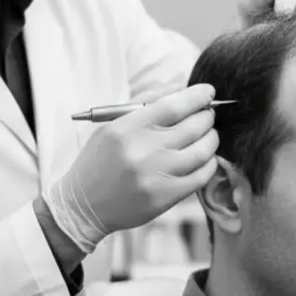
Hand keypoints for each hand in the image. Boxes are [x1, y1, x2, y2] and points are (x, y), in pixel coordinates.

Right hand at [43, 84, 219, 252]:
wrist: (83, 206)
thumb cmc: (99, 161)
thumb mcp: (111, 125)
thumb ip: (144, 102)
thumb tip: (179, 89)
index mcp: (127, 128)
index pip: (173, 105)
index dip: (197, 96)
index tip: (208, 92)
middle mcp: (143, 150)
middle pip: (193, 126)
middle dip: (207, 117)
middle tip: (208, 114)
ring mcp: (156, 176)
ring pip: (202, 151)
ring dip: (212, 139)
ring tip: (209, 135)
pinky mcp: (165, 197)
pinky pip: (201, 176)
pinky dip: (209, 164)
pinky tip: (205, 158)